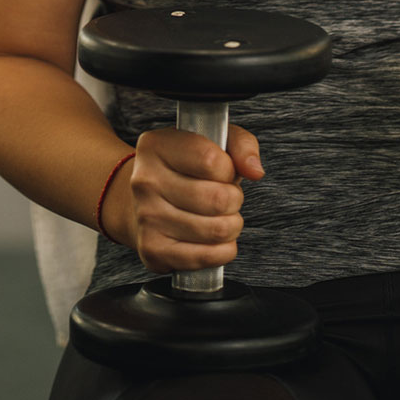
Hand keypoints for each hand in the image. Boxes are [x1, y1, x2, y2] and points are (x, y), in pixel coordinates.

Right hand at [102, 123, 264, 273]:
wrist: (144, 203)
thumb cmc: (185, 170)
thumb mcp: (213, 142)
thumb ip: (241, 145)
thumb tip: (255, 170)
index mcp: (156, 145)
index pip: (210, 160)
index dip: (229, 169)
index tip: (224, 171)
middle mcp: (146, 180)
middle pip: (217, 199)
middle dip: (234, 200)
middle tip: (226, 197)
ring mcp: (147, 217)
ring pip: (216, 230)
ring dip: (231, 226)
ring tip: (221, 217)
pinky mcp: (153, 250)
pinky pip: (207, 257)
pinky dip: (222, 250)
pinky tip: (214, 239)